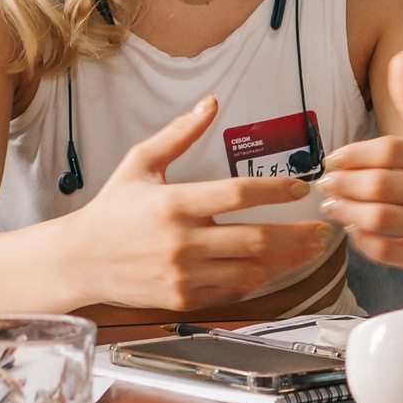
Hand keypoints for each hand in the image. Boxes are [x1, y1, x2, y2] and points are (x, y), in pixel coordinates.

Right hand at [62, 96, 336, 310]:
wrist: (81, 260)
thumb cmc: (112, 209)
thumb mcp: (140, 163)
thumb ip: (179, 134)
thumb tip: (210, 103)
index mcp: (173, 203)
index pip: (236, 194)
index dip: (274, 190)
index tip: (300, 188)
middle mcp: (180, 241)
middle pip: (254, 238)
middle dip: (295, 234)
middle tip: (322, 228)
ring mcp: (182, 274)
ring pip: (250, 270)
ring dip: (287, 261)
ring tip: (310, 250)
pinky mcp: (182, 298)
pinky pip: (232, 291)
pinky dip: (259, 281)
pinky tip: (276, 269)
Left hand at [315, 52, 402, 271]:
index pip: (391, 150)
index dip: (354, 154)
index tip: (333, 158)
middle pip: (381, 186)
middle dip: (343, 184)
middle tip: (324, 183)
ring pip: (380, 219)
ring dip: (346, 211)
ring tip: (332, 204)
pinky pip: (387, 252)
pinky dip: (362, 239)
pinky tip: (353, 228)